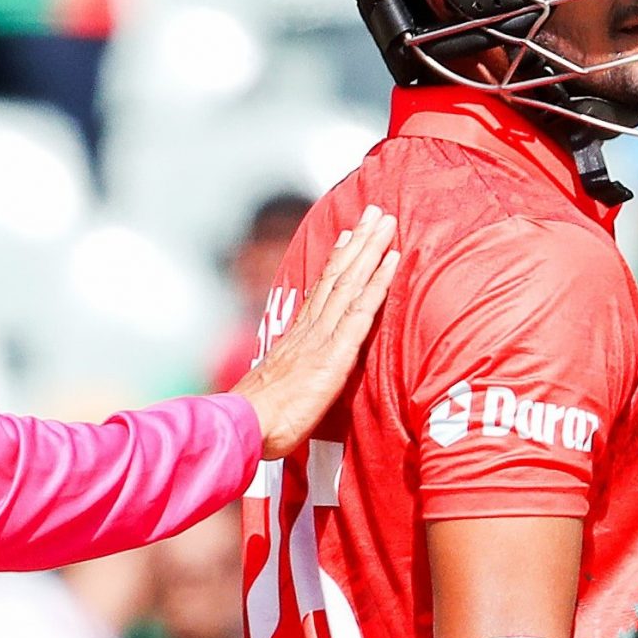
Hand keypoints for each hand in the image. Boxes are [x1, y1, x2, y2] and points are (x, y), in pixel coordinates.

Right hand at [233, 207, 399, 459]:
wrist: (245, 426)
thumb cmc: (257, 419)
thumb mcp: (274, 391)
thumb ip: (286, 377)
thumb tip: (287, 379)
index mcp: (296, 337)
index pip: (320, 291)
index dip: (336, 261)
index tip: (347, 235)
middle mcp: (309, 329)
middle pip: (337, 276)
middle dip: (357, 242)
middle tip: (373, 212)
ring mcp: (322, 337)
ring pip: (350, 283)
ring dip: (370, 250)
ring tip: (385, 222)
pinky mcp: (336, 353)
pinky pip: (361, 310)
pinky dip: (378, 282)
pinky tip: (392, 261)